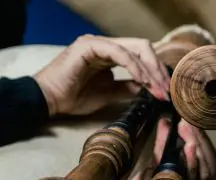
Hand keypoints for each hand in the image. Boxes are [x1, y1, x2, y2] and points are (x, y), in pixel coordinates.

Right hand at [34, 34, 170, 116]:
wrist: (49, 100)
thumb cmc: (72, 97)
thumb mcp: (108, 94)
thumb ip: (126, 88)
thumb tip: (146, 88)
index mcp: (109, 54)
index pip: (141, 55)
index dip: (156, 72)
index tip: (165, 91)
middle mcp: (105, 45)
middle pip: (143, 47)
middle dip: (158, 68)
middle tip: (165, 89)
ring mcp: (97, 43)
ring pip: (135, 47)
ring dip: (150, 69)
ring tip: (157, 88)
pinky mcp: (89, 46)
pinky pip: (119, 52)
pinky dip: (134, 66)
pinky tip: (142, 80)